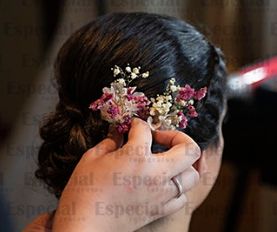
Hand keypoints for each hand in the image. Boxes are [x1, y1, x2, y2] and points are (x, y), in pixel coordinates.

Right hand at [52, 118, 199, 231]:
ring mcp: (162, 193)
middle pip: (190, 149)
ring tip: (168, 160)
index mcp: (136, 156)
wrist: (85, 226)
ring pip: (192, 175)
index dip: (137, 124)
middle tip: (161, 137)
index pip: (145, 130)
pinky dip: (178, 187)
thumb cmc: (85, 192)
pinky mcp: (160, 209)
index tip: (133, 126)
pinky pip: (182, 197)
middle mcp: (156, 173)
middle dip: (179, 137)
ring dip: (184, 163)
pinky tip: (164, 182)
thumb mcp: (91, 158)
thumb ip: (109, 142)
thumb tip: (118, 135)